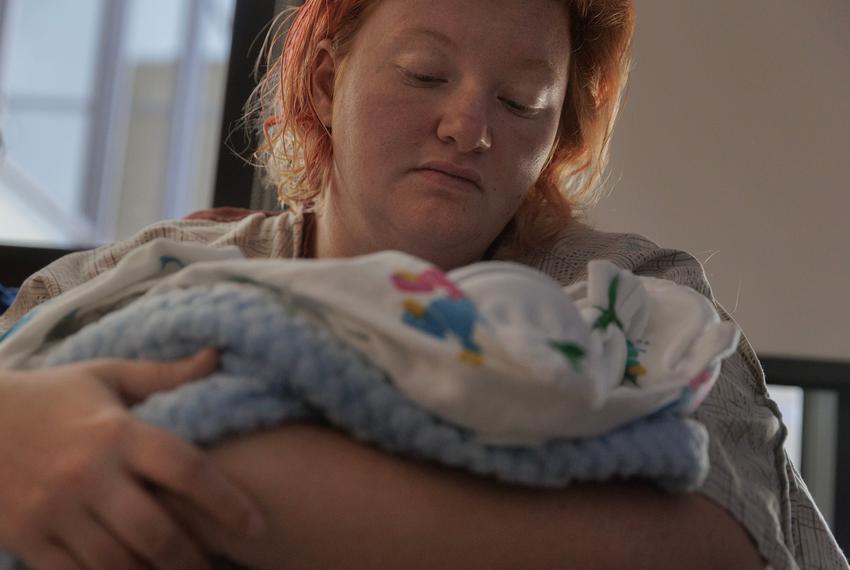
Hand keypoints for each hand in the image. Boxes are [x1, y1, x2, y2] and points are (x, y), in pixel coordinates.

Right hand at [0, 349, 265, 569]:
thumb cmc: (53, 396)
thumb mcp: (108, 376)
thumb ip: (165, 375)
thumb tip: (218, 356)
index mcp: (116, 431)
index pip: (186, 468)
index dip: (228, 501)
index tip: (258, 524)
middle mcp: (87, 474)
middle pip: (155, 531)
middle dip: (193, 558)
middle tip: (217, 565)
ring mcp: (53, 511)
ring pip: (117, 563)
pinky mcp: (27, 538)